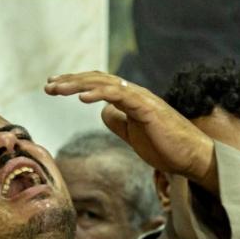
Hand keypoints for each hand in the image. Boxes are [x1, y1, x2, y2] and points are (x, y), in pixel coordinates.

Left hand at [45, 71, 216, 189]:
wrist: (191, 158)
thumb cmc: (165, 147)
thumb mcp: (133, 134)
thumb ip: (118, 121)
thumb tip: (102, 111)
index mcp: (129, 99)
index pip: (98, 84)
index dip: (75, 83)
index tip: (54, 86)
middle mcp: (134, 94)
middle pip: (97, 80)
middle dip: (70, 81)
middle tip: (48, 85)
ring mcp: (141, 99)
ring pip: (104, 83)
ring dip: (78, 84)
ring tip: (57, 89)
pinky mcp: (147, 108)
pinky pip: (120, 95)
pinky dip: (99, 93)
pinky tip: (82, 97)